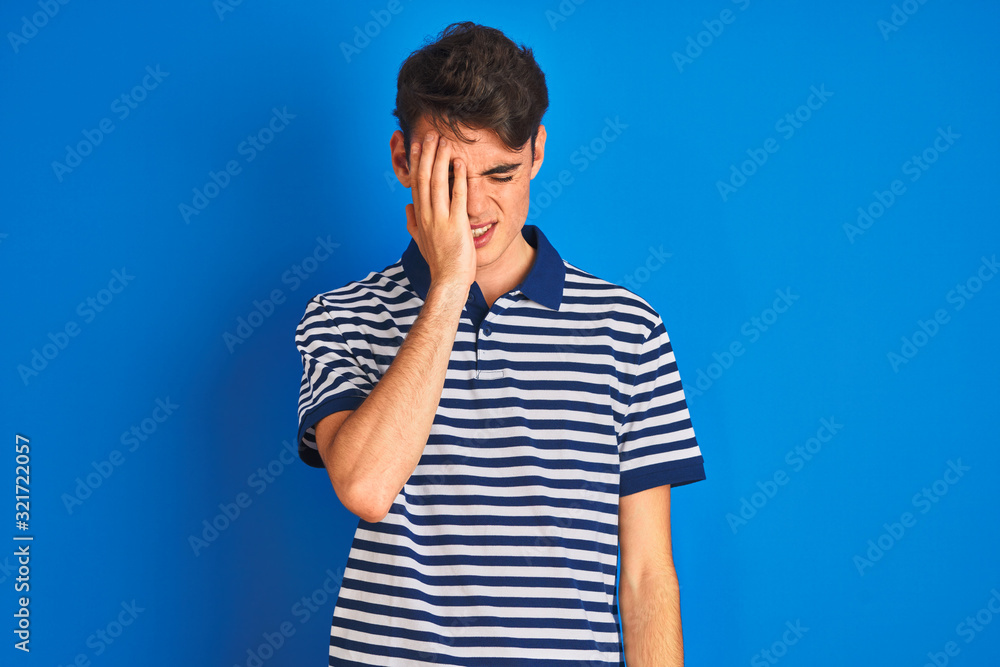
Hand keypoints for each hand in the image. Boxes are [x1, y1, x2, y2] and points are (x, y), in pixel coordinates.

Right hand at [405, 132, 476, 289]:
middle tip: (431, 134)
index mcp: (419, 216)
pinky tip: (460, 163)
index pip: (416, 183)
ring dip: (441, 160)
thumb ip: (412, 222)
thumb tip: (407, 206)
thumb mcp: (420, 241)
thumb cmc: (438, 262)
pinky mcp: (456, 224)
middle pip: (425, 178)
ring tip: (444, 142)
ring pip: (438, 183)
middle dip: (427, 154)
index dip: (417, 163)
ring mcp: (441, 219)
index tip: (417, 145)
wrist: (448, 280)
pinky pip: (457, 197)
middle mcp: (427, 215)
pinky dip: (458, 179)